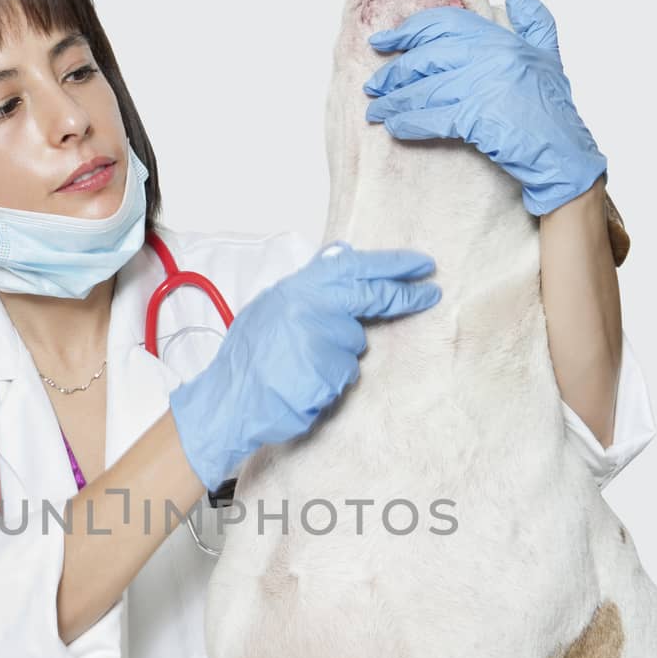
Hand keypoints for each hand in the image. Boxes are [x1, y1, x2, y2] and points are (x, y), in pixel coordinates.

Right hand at [169, 241, 440, 492]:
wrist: (226, 402)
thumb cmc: (248, 360)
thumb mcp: (272, 307)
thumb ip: (310, 285)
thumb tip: (344, 255)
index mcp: (295, 288)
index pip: (352, 265)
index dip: (390, 264)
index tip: (419, 264)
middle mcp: (308, 307)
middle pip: (369, 296)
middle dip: (403, 296)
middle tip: (430, 294)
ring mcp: (317, 340)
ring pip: (354, 346)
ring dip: (338, 358)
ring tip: (301, 368)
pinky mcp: (324, 374)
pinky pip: (343, 376)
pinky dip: (329, 382)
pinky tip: (302, 384)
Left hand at [363, 0, 607, 216]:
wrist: (565, 154)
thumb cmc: (554, 111)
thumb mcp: (549, 57)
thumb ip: (535, 22)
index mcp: (501, 39)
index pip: (443, 24)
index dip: (407, 31)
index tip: (381, 41)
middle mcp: (490, 56)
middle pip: (426, 58)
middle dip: (393, 73)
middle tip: (373, 86)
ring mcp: (483, 86)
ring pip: (424, 90)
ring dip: (394, 103)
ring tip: (374, 112)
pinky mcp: (478, 118)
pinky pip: (432, 118)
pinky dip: (409, 123)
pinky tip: (394, 127)